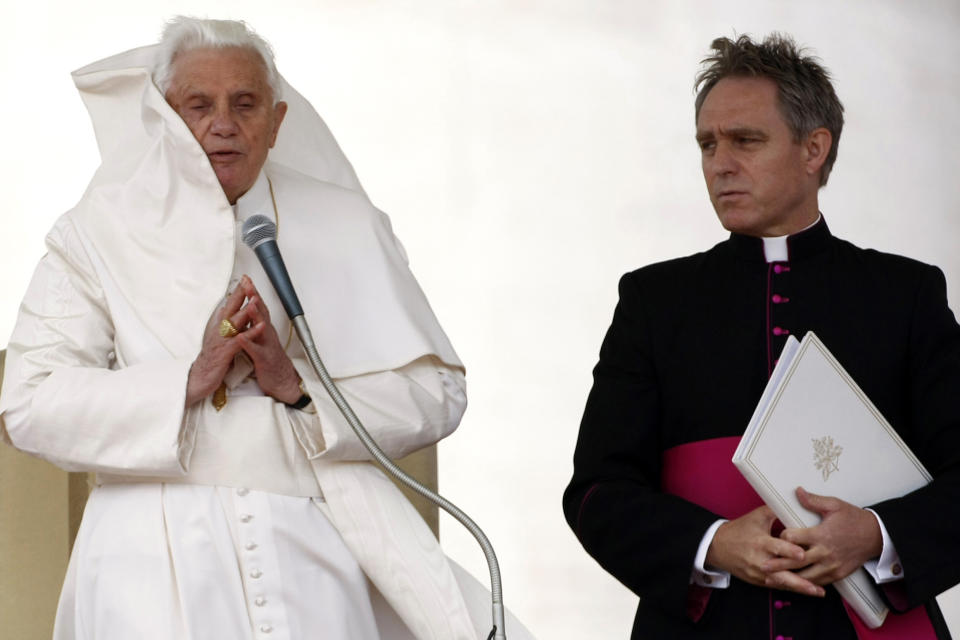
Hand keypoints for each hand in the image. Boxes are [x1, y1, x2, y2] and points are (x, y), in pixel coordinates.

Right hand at [185, 277, 258, 405]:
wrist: (199, 378)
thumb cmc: (211, 358)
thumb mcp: (217, 337)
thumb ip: (223, 323)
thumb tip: (226, 308)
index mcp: (218, 325)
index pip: (229, 304)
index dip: (237, 291)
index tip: (245, 278)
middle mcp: (218, 329)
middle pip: (230, 308)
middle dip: (240, 293)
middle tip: (248, 280)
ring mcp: (222, 340)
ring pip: (235, 322)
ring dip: (246, 310)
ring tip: (255, 299)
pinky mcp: (225, 352)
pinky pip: (240, 341)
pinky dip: (251, 333)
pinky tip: (260, 327)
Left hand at [234, 279, 301, 403]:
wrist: (282, 381)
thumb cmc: (269, 360)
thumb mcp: (261, 339)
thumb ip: (255, 325)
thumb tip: (248, 311)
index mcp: (264, 329)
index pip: (258, 307)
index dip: (252, 292)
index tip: (245, 279)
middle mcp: (267, 334)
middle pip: (261, 312)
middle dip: (254, 297)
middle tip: (248, 283)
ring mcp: (267, 345)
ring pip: (261, 328)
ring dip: (255, 315)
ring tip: (249, 304)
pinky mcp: (264, 359)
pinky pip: (255, 350)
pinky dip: (247, 343)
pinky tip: (240, 337)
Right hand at [706, 505, 823, 596]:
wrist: (717, 546)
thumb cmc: (739, 530)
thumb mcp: (756, 517)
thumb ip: (776, 511)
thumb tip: (795, 504)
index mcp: (759, 542)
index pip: (776, 548)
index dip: (790, 551)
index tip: (802, 554)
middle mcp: (759, 560)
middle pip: (781, 573)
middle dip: (799, 581)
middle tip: (816, 586)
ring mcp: (758, 573)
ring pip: (781, 583)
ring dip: (800, 588)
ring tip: (817, 591)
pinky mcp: (758, 581)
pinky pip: (776, 585)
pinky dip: (791, 587)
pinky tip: (805, 589)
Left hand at [765, 487, 881, 591]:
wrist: (876, 536)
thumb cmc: (853, 518)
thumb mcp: (834, 505)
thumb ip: (813, 500)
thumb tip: (797, 491)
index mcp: (821, 534)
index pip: (794, 538)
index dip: (783, 536)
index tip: (778, 534)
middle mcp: (824, 552)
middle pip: (796, 561)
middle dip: (778, 564)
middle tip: (762, 566)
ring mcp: (831, 565)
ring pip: (806, 576)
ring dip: (789, 578)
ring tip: (772, 580)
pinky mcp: (837, 574)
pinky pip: (819, 581)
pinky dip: (806, 583)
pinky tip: (794, 584)